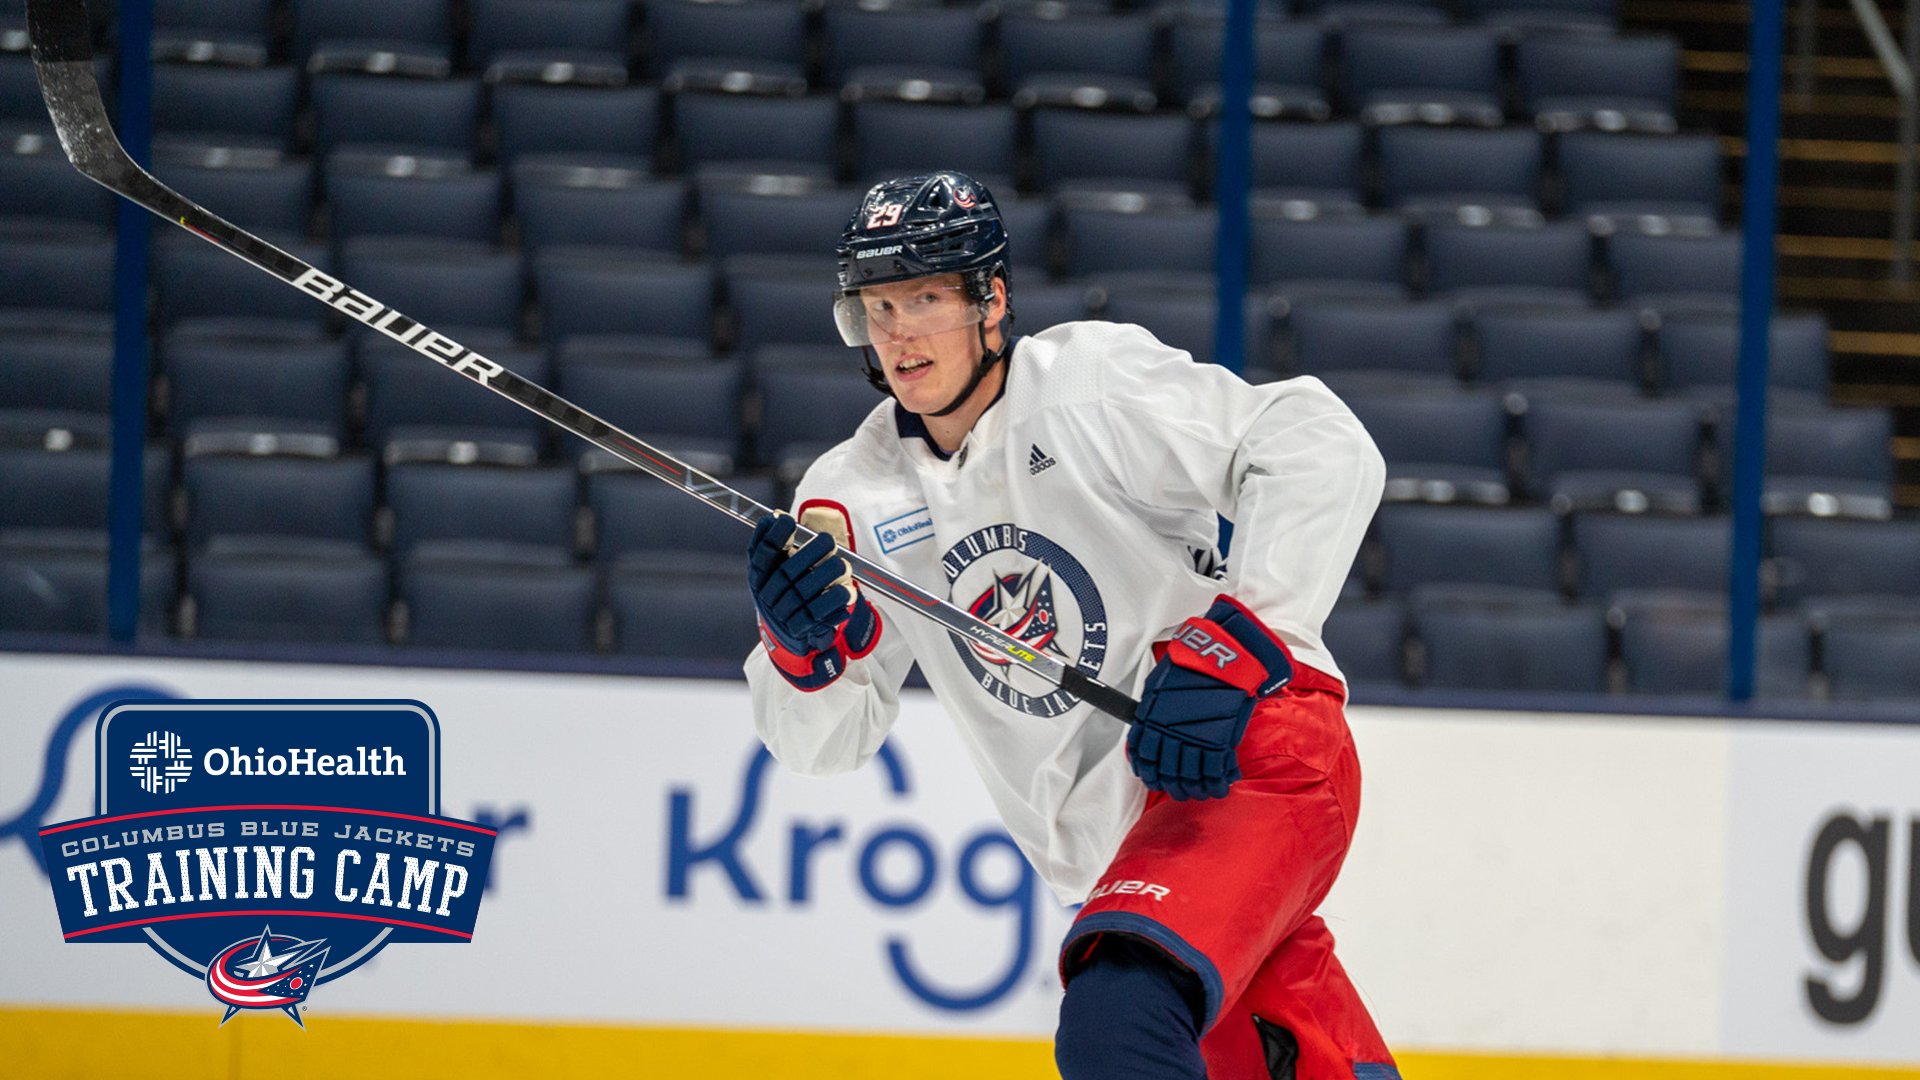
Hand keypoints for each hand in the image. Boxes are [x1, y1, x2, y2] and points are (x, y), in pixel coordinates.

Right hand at [747, 507, 879, 689]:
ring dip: (826, 575)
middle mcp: (767, 595)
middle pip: (786, 572)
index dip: (773, 537)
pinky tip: (846, 590)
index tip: (787, 520)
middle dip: (809, 553)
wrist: (786, 632)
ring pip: (804, 592)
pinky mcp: (800, 628)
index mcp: (759, 577)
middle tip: (828, 540)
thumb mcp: (775, 567)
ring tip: (842, 564)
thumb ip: (777, 543)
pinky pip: (818, 614)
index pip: (761, 555)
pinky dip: (833, 601)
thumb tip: (776, 518)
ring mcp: (783, 613)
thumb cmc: (783, 591)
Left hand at [1128, 597, 1293, 800]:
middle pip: (1168, 773)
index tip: (1156, 781)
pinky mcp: (1220, 742)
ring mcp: (1195, 740)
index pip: (1144, 759)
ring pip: (1191, 777)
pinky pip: (1216, 772)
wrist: (1222, 656)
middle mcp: (1169, 734)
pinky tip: (1221, 786)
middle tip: (1181, 791)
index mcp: (1151, 720)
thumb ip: (1152, 713)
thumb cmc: (1189, 665)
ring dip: (1195, 789)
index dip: (1150, 775)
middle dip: (1175, 787)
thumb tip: (1148, 730)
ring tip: (1201, 792)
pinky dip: (1218, 784)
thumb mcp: (1159, 686)